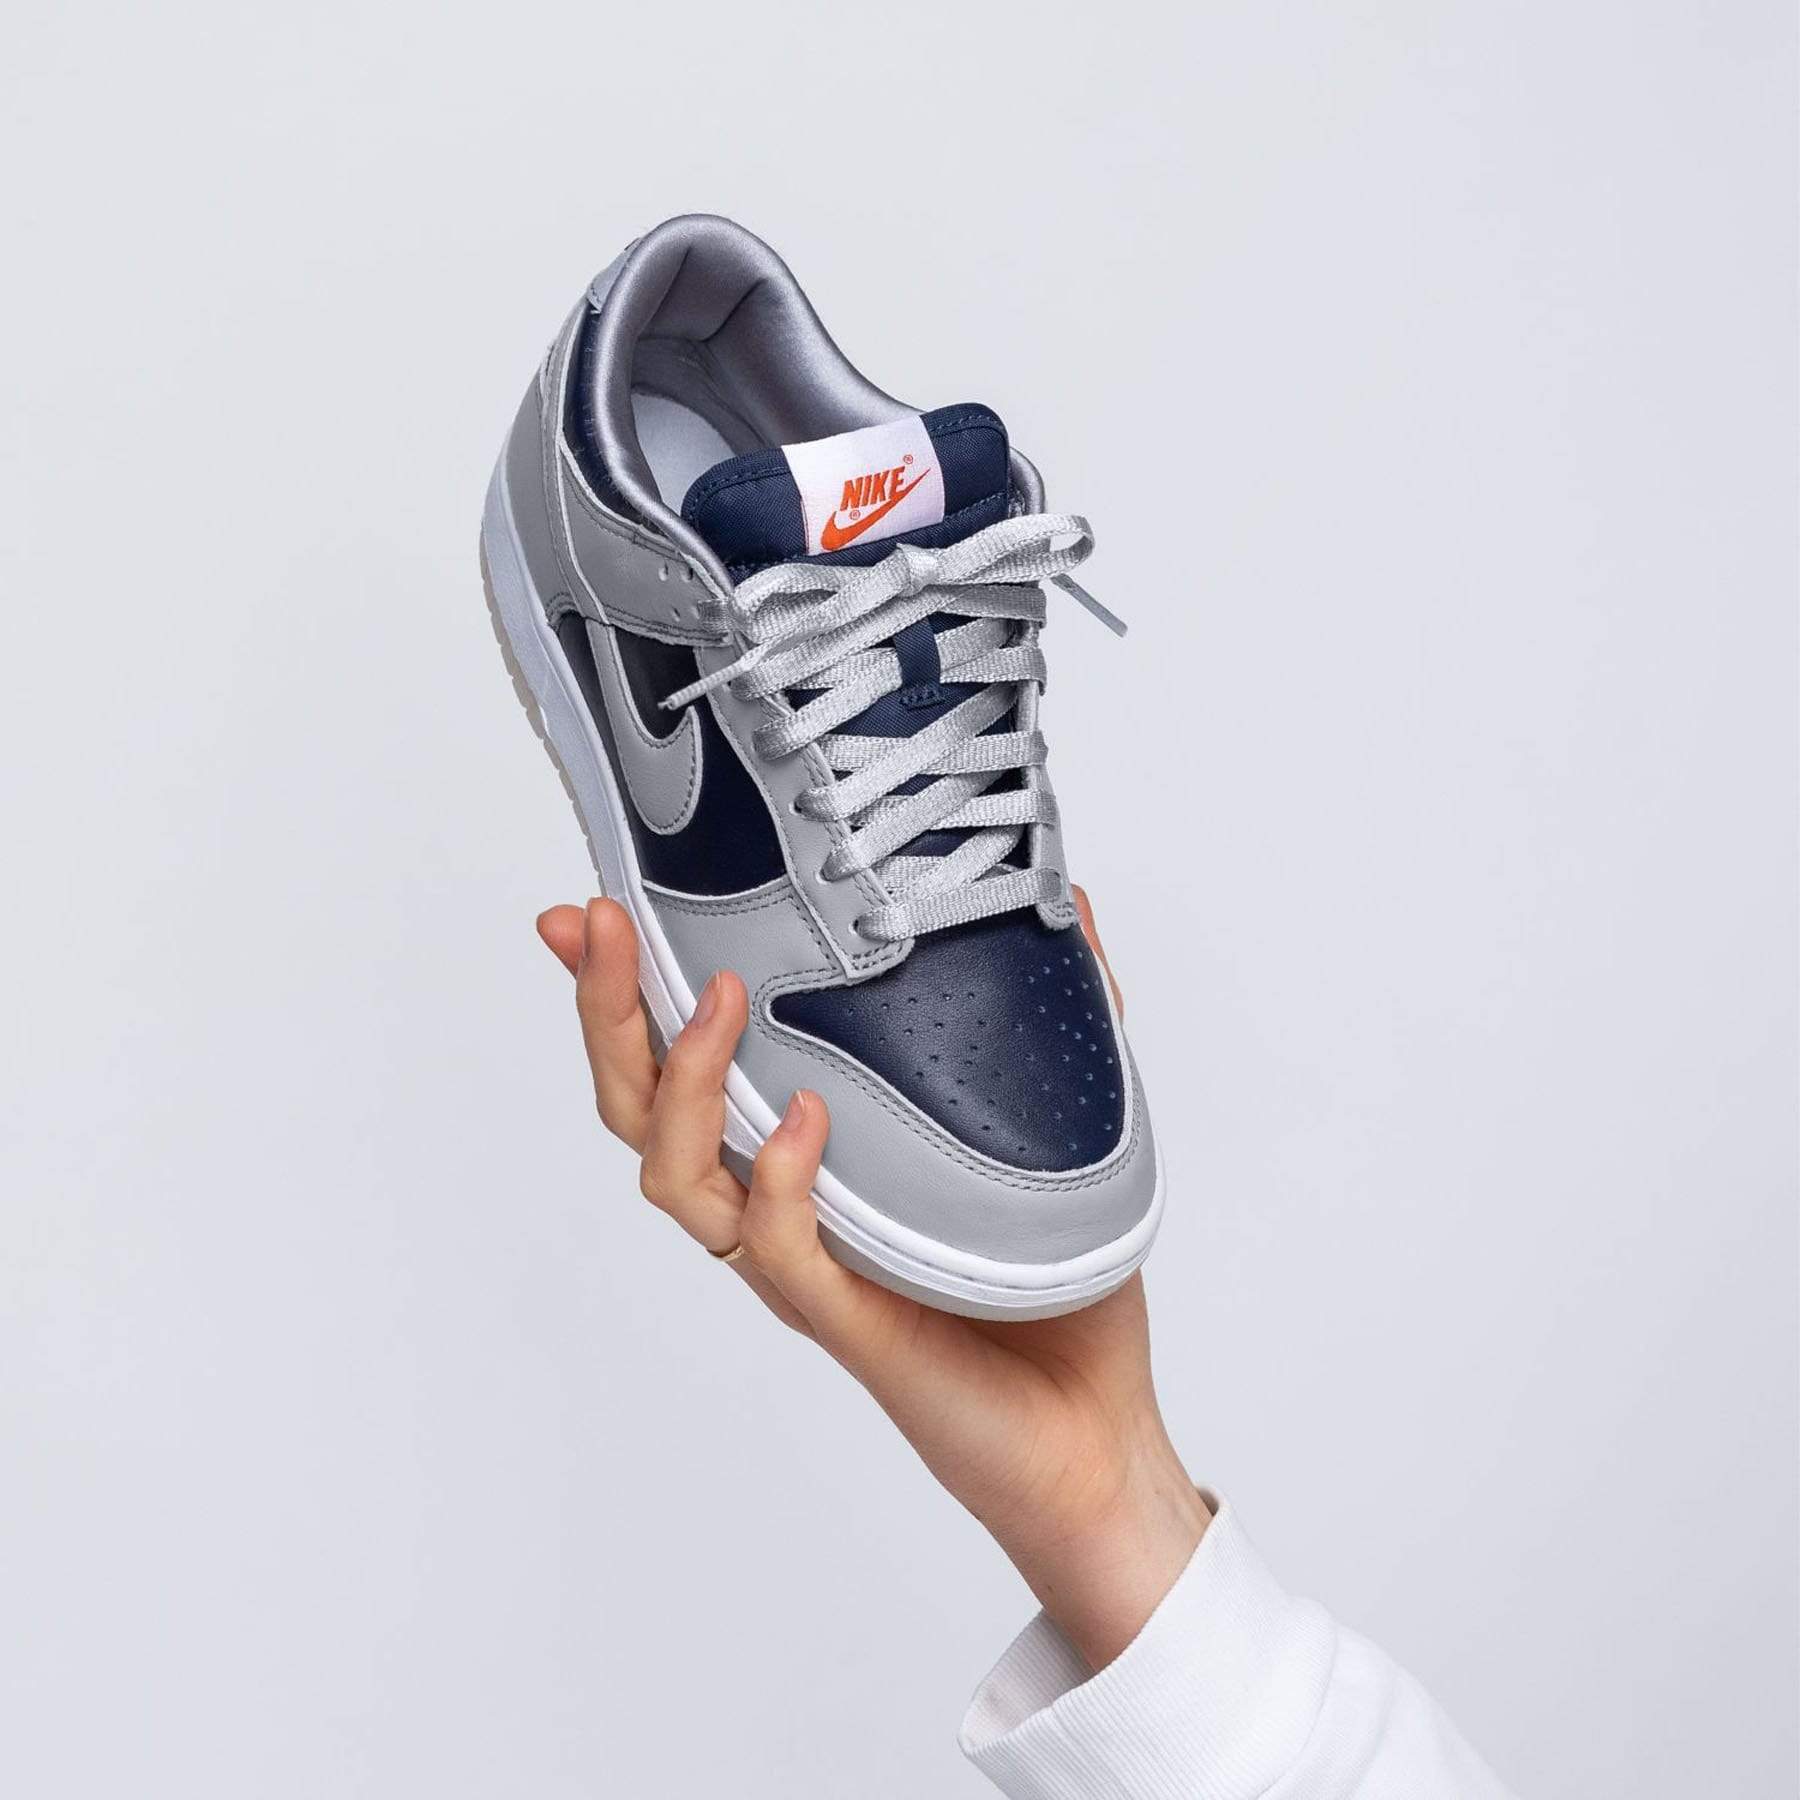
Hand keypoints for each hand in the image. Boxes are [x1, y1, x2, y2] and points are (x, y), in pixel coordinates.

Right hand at [536, 889, 1208, 1669]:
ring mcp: (803, 1266)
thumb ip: (1054, 1015)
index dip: (629, 992)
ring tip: (714, 1000)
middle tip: (597, 926)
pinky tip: (802, 1121)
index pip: (685, 1067)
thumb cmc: (1060, 1287)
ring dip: (683, 1082)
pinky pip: (779, 1252)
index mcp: (800, 1159)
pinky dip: (776, 1182)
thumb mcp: (1061, 1119)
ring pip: (682, 1178)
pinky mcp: (848, 1320)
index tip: (596, 910)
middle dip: (608, 1013)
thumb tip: (1073, 900)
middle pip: (643, 1112)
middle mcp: (778, 1209)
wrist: (1094, 1434)